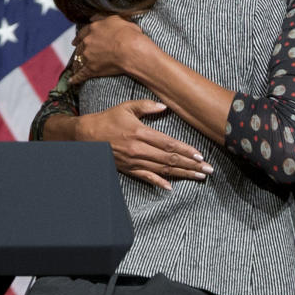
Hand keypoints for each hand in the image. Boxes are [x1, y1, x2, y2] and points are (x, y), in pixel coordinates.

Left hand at [69, 15, 149, 84]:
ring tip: (75, 68)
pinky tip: (72, 81)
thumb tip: (93, 18)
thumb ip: (103, 17)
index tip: (76, 40)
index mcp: (94, 28)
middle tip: (77, 53)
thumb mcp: (117, 18)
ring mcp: (88, 56)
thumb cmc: (129, 34)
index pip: (83, 33)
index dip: (80, 37)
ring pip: (79, 60)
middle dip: (78, 50)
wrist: (131, 50)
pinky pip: (81, 74)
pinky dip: (76, 78)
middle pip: (80, 47)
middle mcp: (88, 41)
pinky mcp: (91, 69)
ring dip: (77, 64)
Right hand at [73, 99, 212, 189]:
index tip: (200, 155)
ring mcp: (133, 161)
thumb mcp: (126, 107)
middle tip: (208, 170)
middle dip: (191, 165)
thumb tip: (165, 107)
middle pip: (169, 159)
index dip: (186, 150)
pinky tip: (171, 187)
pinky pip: (146, 177)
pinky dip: (159, 182)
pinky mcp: (128, 169)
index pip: (168, 144)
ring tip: (198, 176)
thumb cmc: (107, 119)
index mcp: (140, 132)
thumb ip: (146, 106)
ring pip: (162, 169)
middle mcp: (139, 149)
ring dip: (182, 174)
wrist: (86, 135)